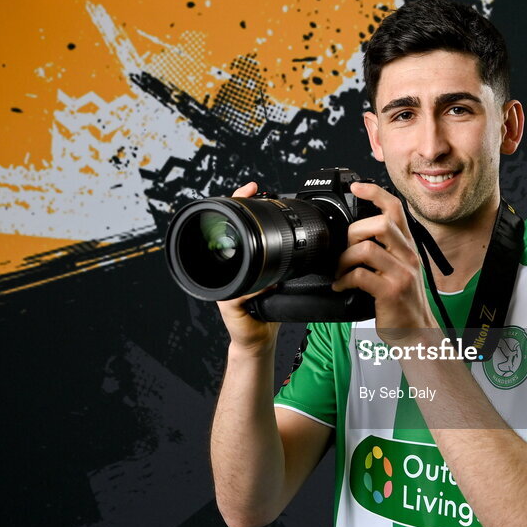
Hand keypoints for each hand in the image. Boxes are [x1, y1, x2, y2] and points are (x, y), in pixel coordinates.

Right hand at [215, 182, 280, 353]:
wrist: (258, 338)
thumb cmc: (267, 310)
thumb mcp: (278, 281)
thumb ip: (283, 264)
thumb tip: (299, 246)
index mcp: (244, 262)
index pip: (240, 228)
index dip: (242, 204)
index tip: (252, 188)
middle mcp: (231, 269)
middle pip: (228, 234)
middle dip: (236, 211)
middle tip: (248, 194)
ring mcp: (226, 284)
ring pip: (230, 258)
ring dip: (241, 243)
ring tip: (251, 228)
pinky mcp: (228, 302)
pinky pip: (240, 290)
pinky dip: (254, 287)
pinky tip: (264, 284)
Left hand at [331, 182, 438, 344]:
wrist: (416, 333)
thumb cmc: (403, 303)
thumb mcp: (399, 270)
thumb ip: (385, 252)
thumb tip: (355, 238)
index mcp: (408, 248)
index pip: (396, 209)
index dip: (375, 193)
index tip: (356, 187)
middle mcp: (408, 257)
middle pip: (381, 223)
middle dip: (354, 232)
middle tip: (345, 250)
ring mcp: (401, 274)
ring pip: (367, 248)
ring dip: (344, 258)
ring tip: (339, 270)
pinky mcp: (391, 292)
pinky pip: (360, 275)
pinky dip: (343, 280)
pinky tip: (341, 286)